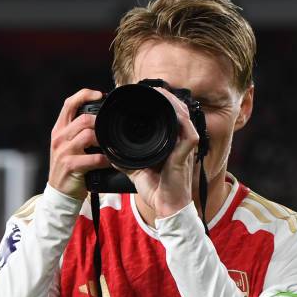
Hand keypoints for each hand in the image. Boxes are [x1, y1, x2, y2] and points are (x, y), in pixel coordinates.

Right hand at [48, 89, 110, 199]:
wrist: (60, 192)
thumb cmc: (70, 168)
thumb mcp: (69, 146)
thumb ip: (78, 132)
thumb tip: (100, 119)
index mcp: (59, 130)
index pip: (69, 104)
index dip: (85, 95)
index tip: (100, 95)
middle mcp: (59, 138)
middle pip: (84, 119)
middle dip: (100, 123)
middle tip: (110, 130)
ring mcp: (64, 151)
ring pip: (89, 135)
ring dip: (104, 141)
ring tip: (110, 146)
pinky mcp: (71, 165)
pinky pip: (94, 158)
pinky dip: (106, 159)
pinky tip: (110, 162)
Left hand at [122, 88, 199, 217]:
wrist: (165, 207)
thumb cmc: (156, 190)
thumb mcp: (135, 169)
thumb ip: (124, 158)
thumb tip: (109, 150)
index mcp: (169, 144)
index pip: (166, 117)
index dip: (157, 104)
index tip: (140, 95)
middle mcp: (178, 142)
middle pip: (176, 111)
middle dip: (163, 97)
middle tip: (147, 89)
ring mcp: (184, 146)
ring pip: (182, 114)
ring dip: (170, 101)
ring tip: (157, 91)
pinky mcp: (187, 151)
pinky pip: (186, 127)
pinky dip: (178, 115)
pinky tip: (169, 105)